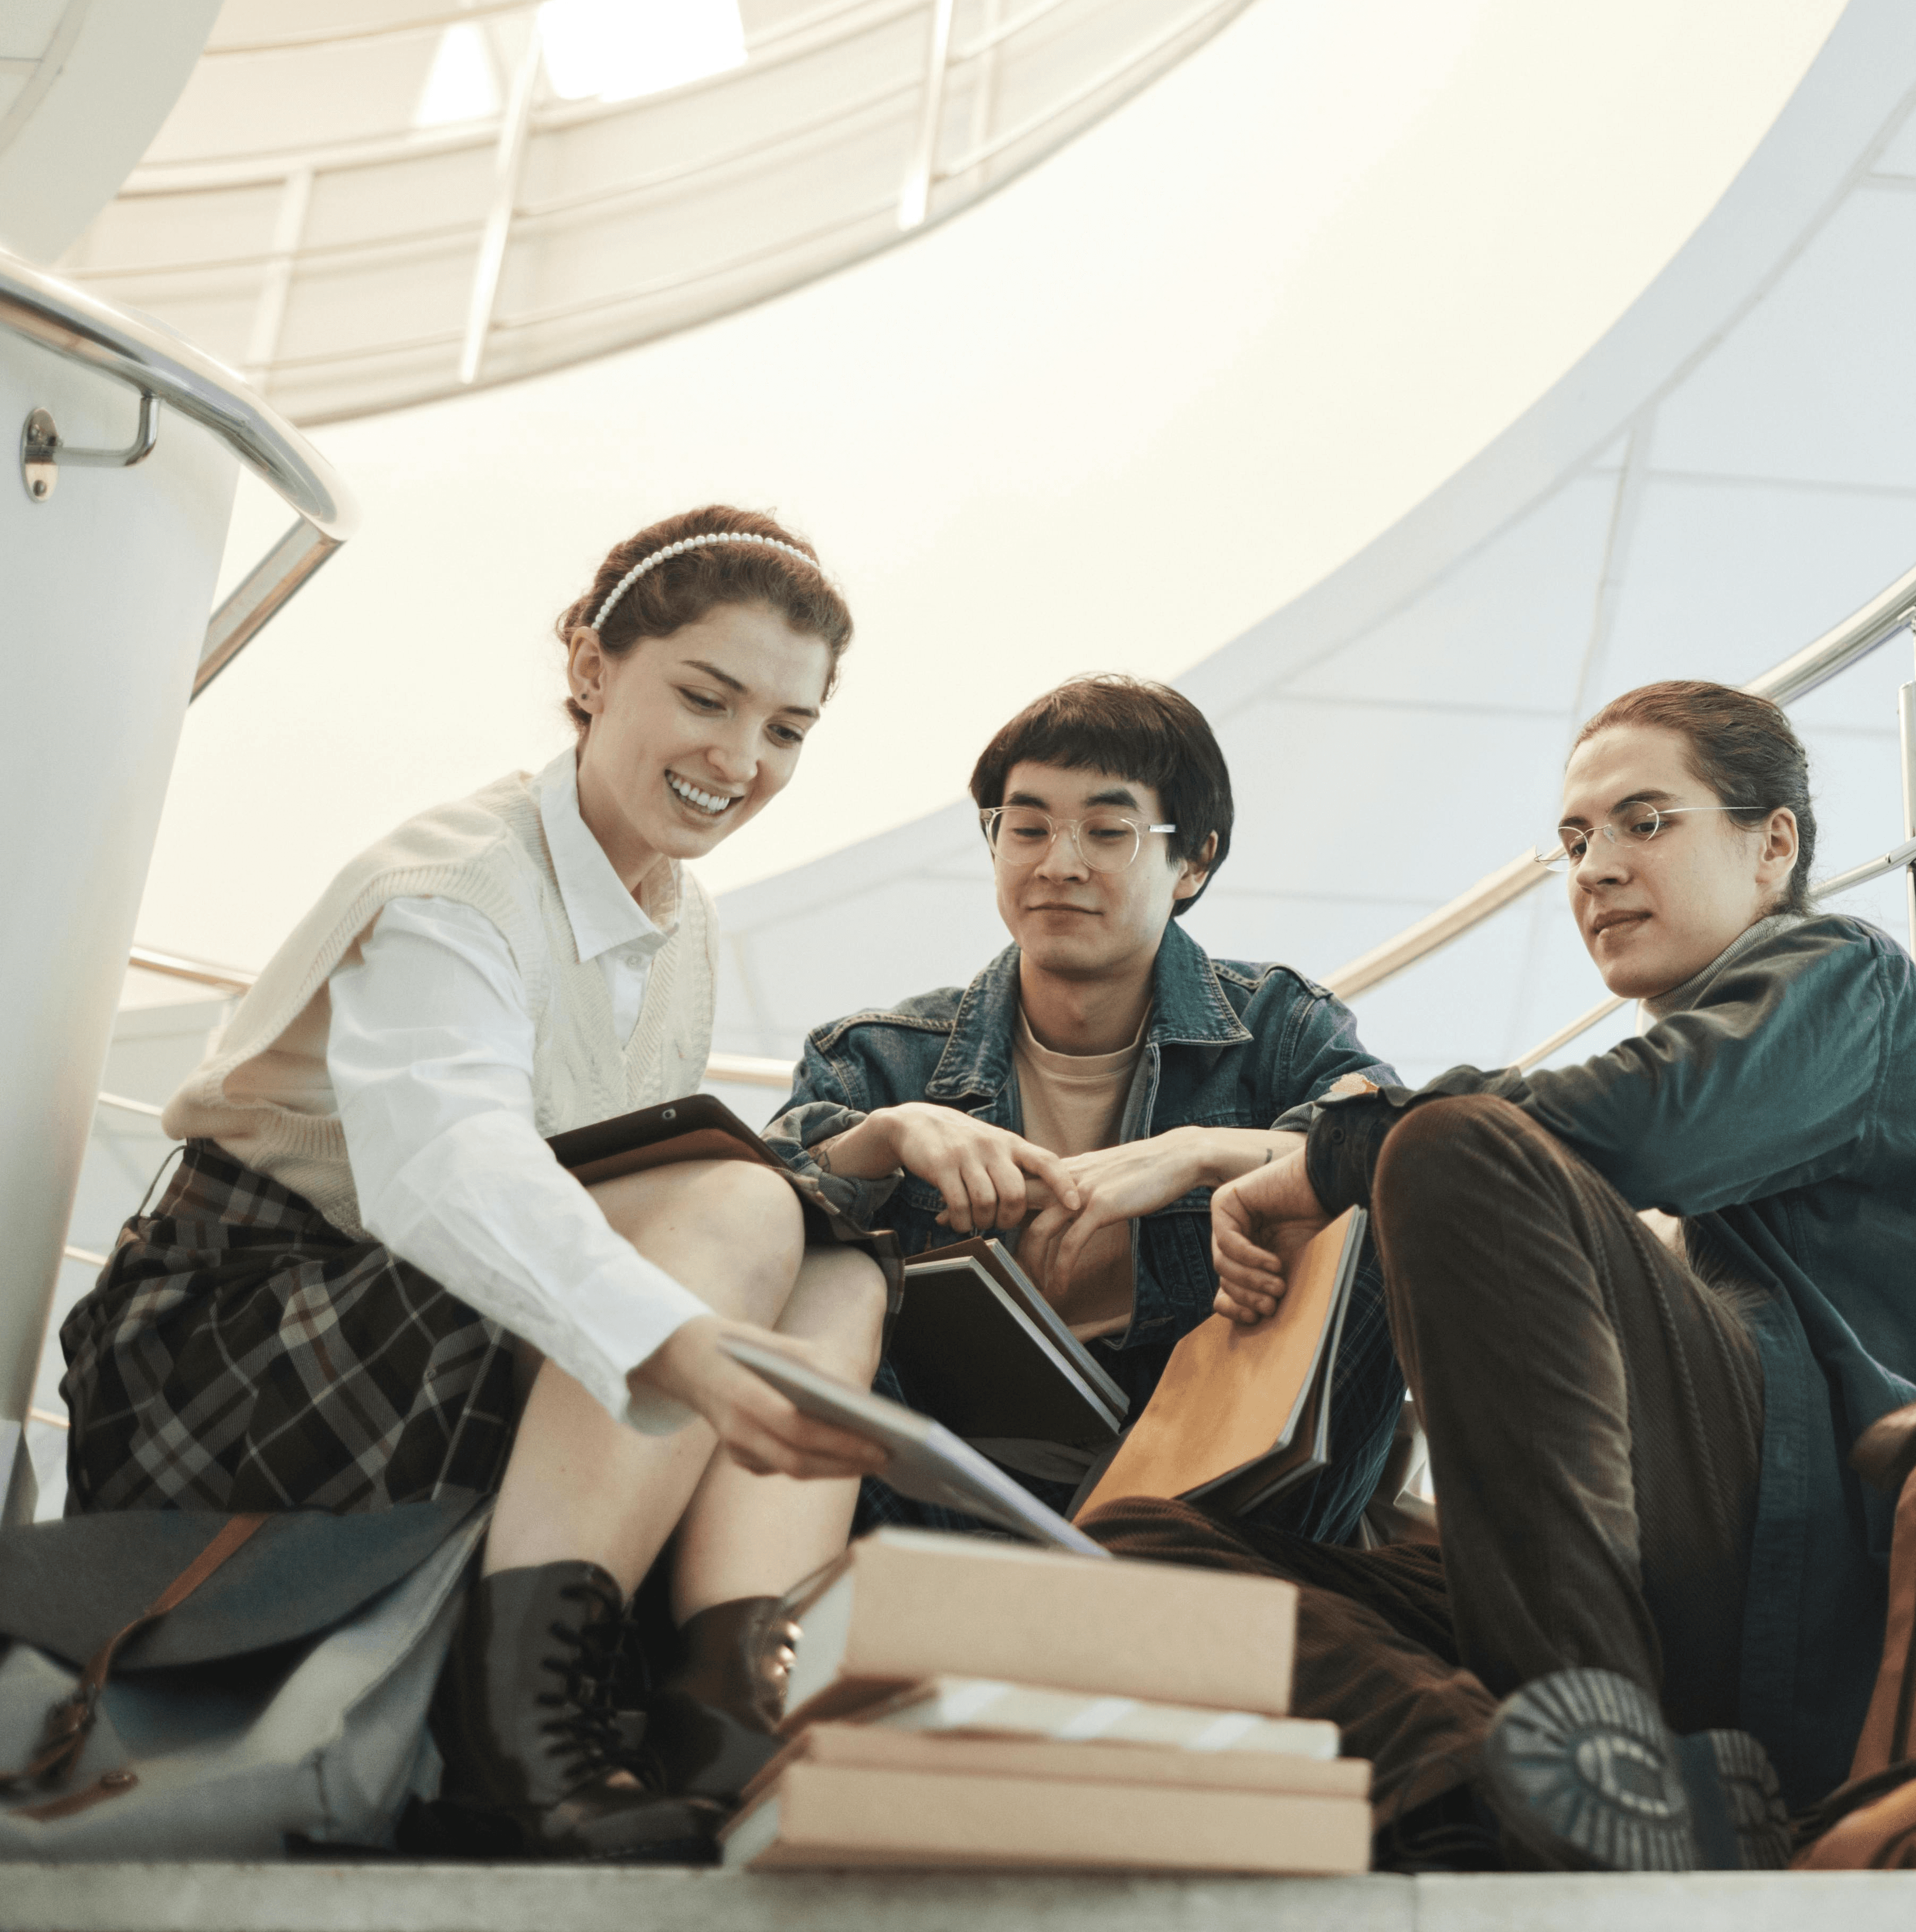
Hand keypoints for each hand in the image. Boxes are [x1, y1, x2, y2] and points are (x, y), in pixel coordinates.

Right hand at [628, 1316, 890, 1480]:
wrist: (685, 1356)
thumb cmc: (741, 1344)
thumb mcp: (775, 1343)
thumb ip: (811, 1366)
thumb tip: (857, 1395)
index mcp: (745, 1396)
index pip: (800, 1430)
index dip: (842, 1442)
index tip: (882, 1445)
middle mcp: (737, 1429)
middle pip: (799, 1459)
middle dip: (847, 1462)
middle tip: (887, 1458)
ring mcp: (735, 1447)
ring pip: (792, 1469)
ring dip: (836, 1468)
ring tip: (874, 1460)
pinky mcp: (738, 1456)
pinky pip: (781, 1467)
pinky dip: (815, 1464)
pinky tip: (845, 1458)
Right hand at [848, 1103, 1080, 1233]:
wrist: (916, 1122)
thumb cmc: (963, 1143)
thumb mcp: (994, 1145)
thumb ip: (1017, 1166)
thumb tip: (1050, 1198)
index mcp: (1011, 1143)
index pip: (1046, 1161)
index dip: (1063, 1184)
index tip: (1074, 1205)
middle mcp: (992, 1147)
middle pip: (1015, 1193)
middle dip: (1010, 1218)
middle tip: (1000, 1222)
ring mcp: (966, 1155)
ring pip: (987, 1203)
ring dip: (983, 1221)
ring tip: (975, 1221)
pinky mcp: (942, 1166)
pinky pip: (959, 1206)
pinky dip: (961, 1222)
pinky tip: (957, 1221)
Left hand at [1017, 1131, 1211, 1296]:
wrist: (1176, 1156)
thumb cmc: (1142, 1167)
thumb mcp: (1099, 1170)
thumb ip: (1075, 1184)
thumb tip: (1063, 1201)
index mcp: (1062, 1170)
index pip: (1017, 1187)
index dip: (998, 1208)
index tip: (988, 1233)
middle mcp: (1065, 1178)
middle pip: (1017, 1208)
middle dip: (1004, 1237)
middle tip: (999, 1265)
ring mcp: (1081, 1192)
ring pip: (1039, 1230)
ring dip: (1031, 1263)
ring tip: (1032, 1287)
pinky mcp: (1101, 1207)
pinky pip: (1070, 1244)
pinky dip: (1060, 1270)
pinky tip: (1059, 1287)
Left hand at [1210, 1149, 1327, 1325]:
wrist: (1330, 1190)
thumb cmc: (1322, 1231)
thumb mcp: (1295, 1271)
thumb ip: (1271, 1291)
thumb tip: (1248, 1323)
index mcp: (1247, 1258)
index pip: (1224, 1291)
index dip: (1235, 1308)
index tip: (1256, 1319)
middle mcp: (1233, 1239)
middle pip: (1224, 1279)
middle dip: (1247, 1296)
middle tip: (1272, 1306)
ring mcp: (1227, 1220)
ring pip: (1222, 1263)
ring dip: (1251, 1280)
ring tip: (1279, 1285)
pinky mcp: (1225, 1202)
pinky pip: (1227, 1240)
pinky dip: (1250, 1257)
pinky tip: (1274, 1263)